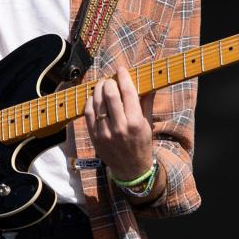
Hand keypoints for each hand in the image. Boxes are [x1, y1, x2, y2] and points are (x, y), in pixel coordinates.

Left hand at [84, 61, 154, 179]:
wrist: (131, 169)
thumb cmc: (142, 144)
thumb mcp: (147, 123)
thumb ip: (146, 102)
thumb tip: (150, 83)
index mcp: (135, 122)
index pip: (128, 92)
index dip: (123, 76)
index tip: (121, 69)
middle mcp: (120, 127)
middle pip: (110, 94)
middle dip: (109, 82)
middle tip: (110, 79)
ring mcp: (105, 133)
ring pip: (97, 102)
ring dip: (98, 89)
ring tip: (101, 85)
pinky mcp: (95, 137)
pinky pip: (88, 114)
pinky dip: (90, 102)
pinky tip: (94, 98)